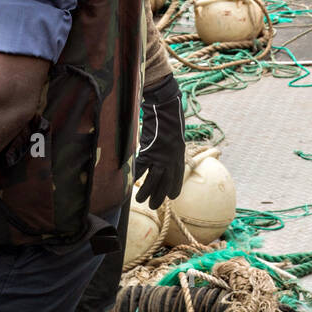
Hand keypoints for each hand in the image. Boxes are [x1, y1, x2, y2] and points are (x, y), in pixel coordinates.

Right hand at [133, 74, 185, 210]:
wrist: (167, 106)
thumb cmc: (171, 115)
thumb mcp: (176, 133)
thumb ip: (171, 145)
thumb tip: (163, 149)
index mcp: (179, 153)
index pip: (177, 175)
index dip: (174, 187)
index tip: (172, 196)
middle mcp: (172, 158)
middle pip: (166, 182)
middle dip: (159, 195)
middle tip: (153, 205)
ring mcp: (161, 156)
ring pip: (154, 180)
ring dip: (146, 192)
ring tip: (139, 201)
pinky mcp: (150, 151)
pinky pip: (142, 168)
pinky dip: (137, 177)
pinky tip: (132, 184)